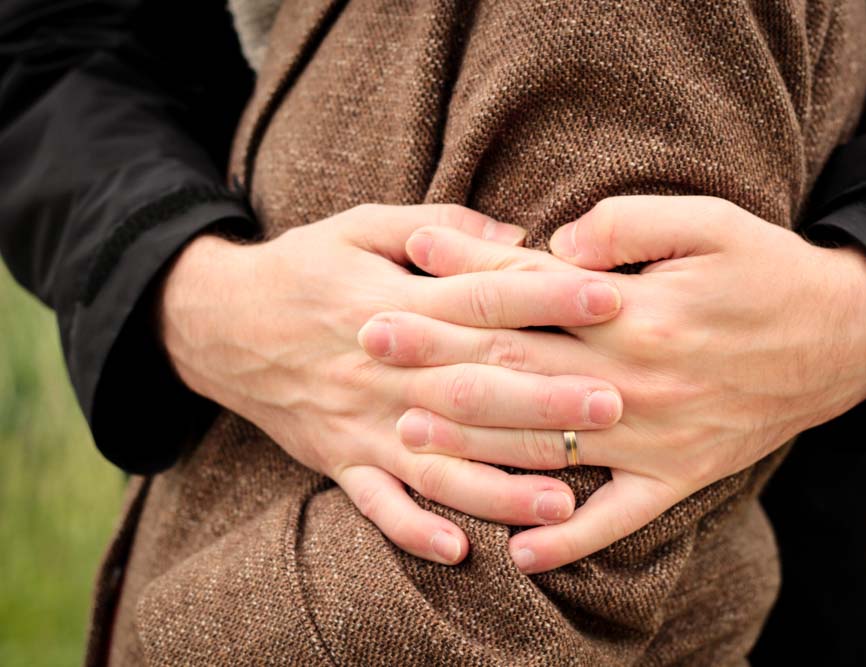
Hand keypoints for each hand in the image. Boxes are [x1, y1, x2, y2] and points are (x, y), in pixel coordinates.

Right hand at [157, 204, 625, 564]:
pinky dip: (413, 529)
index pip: (483, 300)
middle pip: (475, 387)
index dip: (547, 296)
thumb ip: (441, 226)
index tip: (609, 296)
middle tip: (614, 403)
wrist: (217, 322)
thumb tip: (520, 236)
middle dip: (546, 398)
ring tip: (563, 500)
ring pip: (438, 461)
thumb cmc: (304, 267)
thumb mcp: (361, 224)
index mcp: (394, 301)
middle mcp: (383, 369)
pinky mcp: (339, 460)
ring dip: (499, 484)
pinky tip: (460, 551)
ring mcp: (360, 422)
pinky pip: (376, 504)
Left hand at [359, 196, 865, 571]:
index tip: (397, 277)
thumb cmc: (764, 269)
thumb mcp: (705, 221)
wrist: (840, 341)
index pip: (526, 300)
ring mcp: (654, 439)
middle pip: (516, 375)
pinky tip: (519, 553)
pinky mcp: (678, 477)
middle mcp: (634, 384)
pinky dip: (569, 539)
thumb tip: (552, 242)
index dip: (457, 286)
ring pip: (546, 449)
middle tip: (370, 351)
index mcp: (636, 315)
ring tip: (409, 439)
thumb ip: (624, 226)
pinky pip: (617, 520)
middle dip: (437, 362)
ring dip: (475, 446)